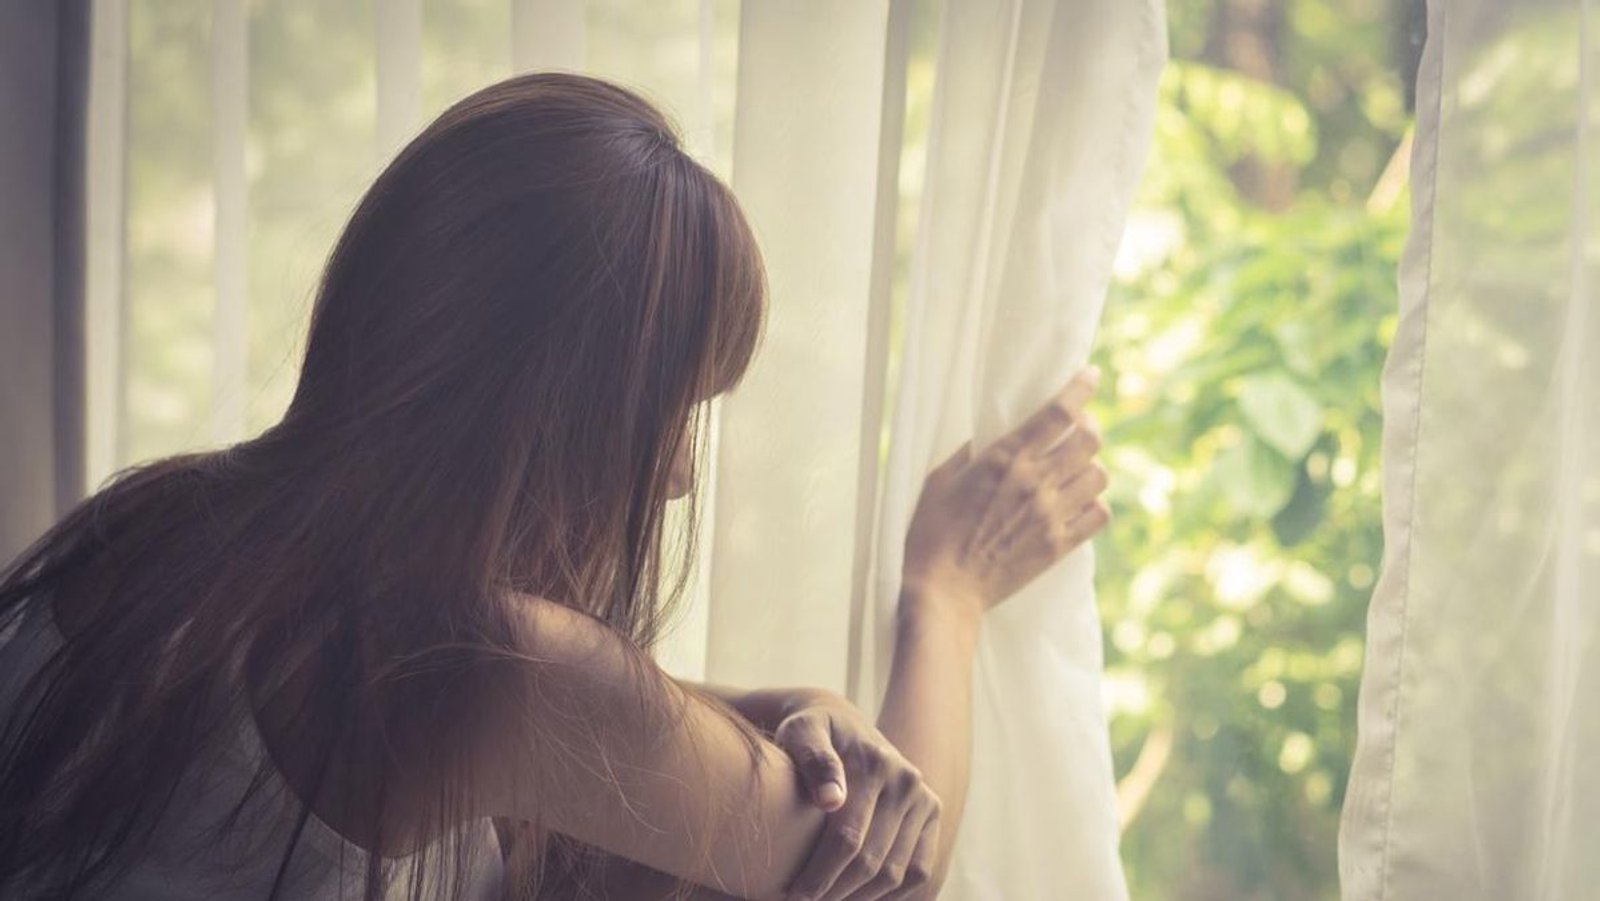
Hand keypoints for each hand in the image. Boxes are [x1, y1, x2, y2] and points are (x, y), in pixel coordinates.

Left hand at [774, 692, 940, 900]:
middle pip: (873, 861)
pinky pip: (919, 870)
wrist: (840, 721)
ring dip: (862, 898)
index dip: (820, 875)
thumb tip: (830, 801)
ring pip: (896, 873)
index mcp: (876, 764)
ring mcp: (923, 799)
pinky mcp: (931, 814)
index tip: (794, 895)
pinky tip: (858, 896)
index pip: (848, 838)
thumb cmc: (811, 732)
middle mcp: (907, 781)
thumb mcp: (802, 733)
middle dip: (836, 892)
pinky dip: (892, 894)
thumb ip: (813, 760)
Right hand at [901, 365, 1110, 616]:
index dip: (1081, 388)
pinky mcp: (1058, 545)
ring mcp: (1050, 514)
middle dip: (1089, 427)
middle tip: (1078, 430)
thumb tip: (986, 438)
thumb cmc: (931, 533)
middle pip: (1089, 439)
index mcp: (1004, 458)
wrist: (944, 590)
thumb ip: (968, 453)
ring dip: (1091, 467)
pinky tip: (1078, 504)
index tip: (1091, 375)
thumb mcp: (939, 480)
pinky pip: (1099, 515)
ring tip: (1075, 470)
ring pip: (1099, 475)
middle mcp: (1034, 482)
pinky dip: (1095, 504)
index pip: (1058, 413)